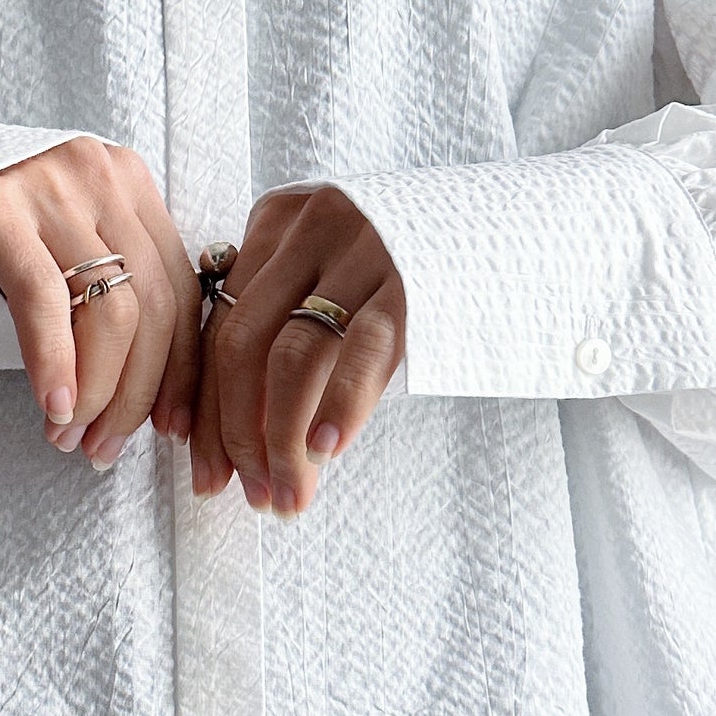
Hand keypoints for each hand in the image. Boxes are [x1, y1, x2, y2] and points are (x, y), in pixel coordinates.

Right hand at [0, 138, 201, 466]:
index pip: (180, 289)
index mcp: (129, 183)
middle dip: (137, 394)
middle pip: (154, 306)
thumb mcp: (67, 244)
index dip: (182, 369)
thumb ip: (112, 290)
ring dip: (98, 392)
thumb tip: (146, 393)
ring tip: (71, 436)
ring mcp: (51, 189)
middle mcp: (101, 176)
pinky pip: (44, 300)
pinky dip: (56, 361)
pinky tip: (54, 404)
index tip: (172, 425)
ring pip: (111, 311)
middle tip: (106, 447)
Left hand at [190, 185, 405, 515]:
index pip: (220, 324)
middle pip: (242, 343)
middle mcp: (311, 225)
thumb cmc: (410, 264)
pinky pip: (361, 352)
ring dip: (282, 439)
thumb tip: (236, 431)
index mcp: (277, 220)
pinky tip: (326, 451)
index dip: (204, 405)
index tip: (202, 468)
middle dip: (235, 432)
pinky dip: (338, 406)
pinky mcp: (413, 280)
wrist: (513, 224)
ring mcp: (364, 248)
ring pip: (293, 356)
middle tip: (248, 493)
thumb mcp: (333, 268)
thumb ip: (284, 320)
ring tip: (288, 496)